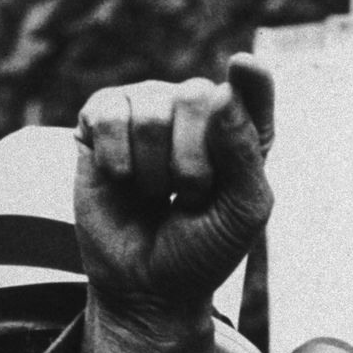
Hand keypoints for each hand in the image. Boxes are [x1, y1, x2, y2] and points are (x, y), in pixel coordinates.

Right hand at [74, 52, 274, 352]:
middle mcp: (196, 108)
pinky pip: (108, 115)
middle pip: (195, 96)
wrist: (148, 286)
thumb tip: (222, 92)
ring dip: (154, 172)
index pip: (252, 89)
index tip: (243, 66)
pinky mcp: (101, 119)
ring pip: (150, 112)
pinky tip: (123, 180)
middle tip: (188, 196)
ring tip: (157, 194)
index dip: (250, 78)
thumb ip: (243, 153)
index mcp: (241, 128)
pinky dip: (117, 162)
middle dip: (191, 163)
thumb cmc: (204, 248)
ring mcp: (146, 107)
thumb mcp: (242, 211)